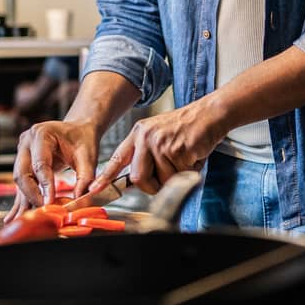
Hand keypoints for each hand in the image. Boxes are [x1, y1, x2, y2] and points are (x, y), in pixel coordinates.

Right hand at [7, 119, 98, 221]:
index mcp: (42, 134)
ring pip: (19, 181)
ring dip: (25, 200)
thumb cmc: (83, 139)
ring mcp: (22, 152)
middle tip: (44, 211)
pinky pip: (22, 183)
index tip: (50, 203)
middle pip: (23, 174)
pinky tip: (17, 214)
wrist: (78, 130)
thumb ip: (85, 177)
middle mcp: (27, 142)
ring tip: (28, 218)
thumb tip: (78, 200)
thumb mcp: (88, 156)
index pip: (40, 164)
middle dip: (32, 195)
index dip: (45, 186)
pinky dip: (23, 198)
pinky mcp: (23, 163)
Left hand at [90, 97, 227, 194]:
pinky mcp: (177, 150)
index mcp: (139, 133)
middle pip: (138, 177)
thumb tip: (136, 180)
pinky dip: (188, 173)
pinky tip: (192, 156)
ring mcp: (161, 144)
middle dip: (152, 185)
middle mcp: (146, 137)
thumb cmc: (187, 127)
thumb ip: (145, 154)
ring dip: (175, 177)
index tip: (94, 190)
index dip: (106, 178)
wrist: (210, 114)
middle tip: (166, 177)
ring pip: (161, 180)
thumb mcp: (158, 134)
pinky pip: (178, 176)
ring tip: (184, 160)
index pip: (117, 158)